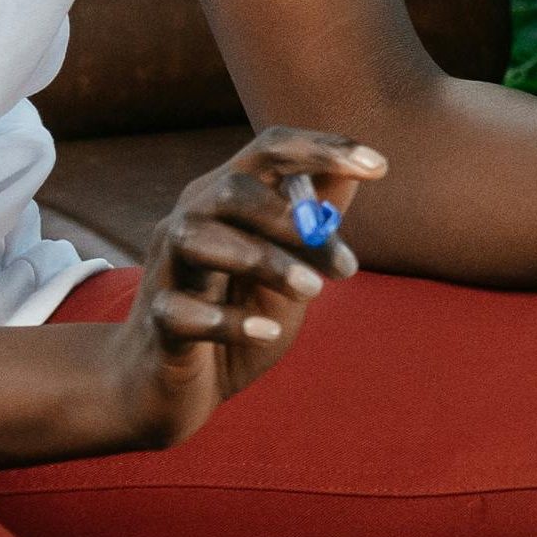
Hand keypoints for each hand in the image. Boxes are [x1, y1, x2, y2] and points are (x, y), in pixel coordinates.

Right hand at [101, 127, 383, 452]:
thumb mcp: (287, 270)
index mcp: (225, 202)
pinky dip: (227, 321)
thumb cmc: (235, 316)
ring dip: (264, 261)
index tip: (378, 166)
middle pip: (232, 188)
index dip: (323, 148)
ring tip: (313, 292)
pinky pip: (181, 312)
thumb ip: (314, 226)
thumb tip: (352, 173)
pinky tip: (265, 333)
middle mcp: (189, 223)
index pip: (269, 150)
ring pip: (198, 240)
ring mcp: (166, 271)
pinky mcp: (157, 324)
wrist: (170, 388)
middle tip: (345, 267)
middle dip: (292, 220)